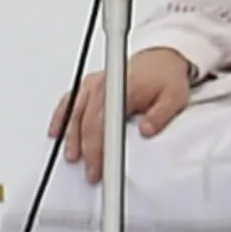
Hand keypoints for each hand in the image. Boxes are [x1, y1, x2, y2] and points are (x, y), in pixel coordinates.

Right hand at [50, 42, 198, 157]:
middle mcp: (103, 84)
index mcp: (122, 86)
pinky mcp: (89, 85)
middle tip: (92, 173)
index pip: (104, 122)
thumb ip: (160, 115)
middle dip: (87, 151)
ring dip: (71, 137)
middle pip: (86, 122)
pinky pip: (69, 101)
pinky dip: (61, 117)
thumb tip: (147, 130)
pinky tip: (57, 131)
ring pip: (74, 113)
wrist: (162, 58)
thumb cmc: (166, 76)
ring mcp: (93, 84)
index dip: (99, 147)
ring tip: (73, 157)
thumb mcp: (174, 97)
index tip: (101, 165)